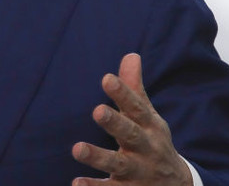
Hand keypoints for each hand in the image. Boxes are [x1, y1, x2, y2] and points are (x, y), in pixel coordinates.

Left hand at [71, 53, 191, 185]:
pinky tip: (76, 183)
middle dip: (115, 123)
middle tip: (97, 111)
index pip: (137, 107)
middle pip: (131, 135)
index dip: (123, 93)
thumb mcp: (148, 117)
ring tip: (77, 149)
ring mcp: (137, 172)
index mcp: (149, 127)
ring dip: (98, 157)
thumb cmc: (153, 143)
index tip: (107, 78)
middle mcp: (145, 149)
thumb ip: (134, 89)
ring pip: (118, 165)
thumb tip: (131, 55)